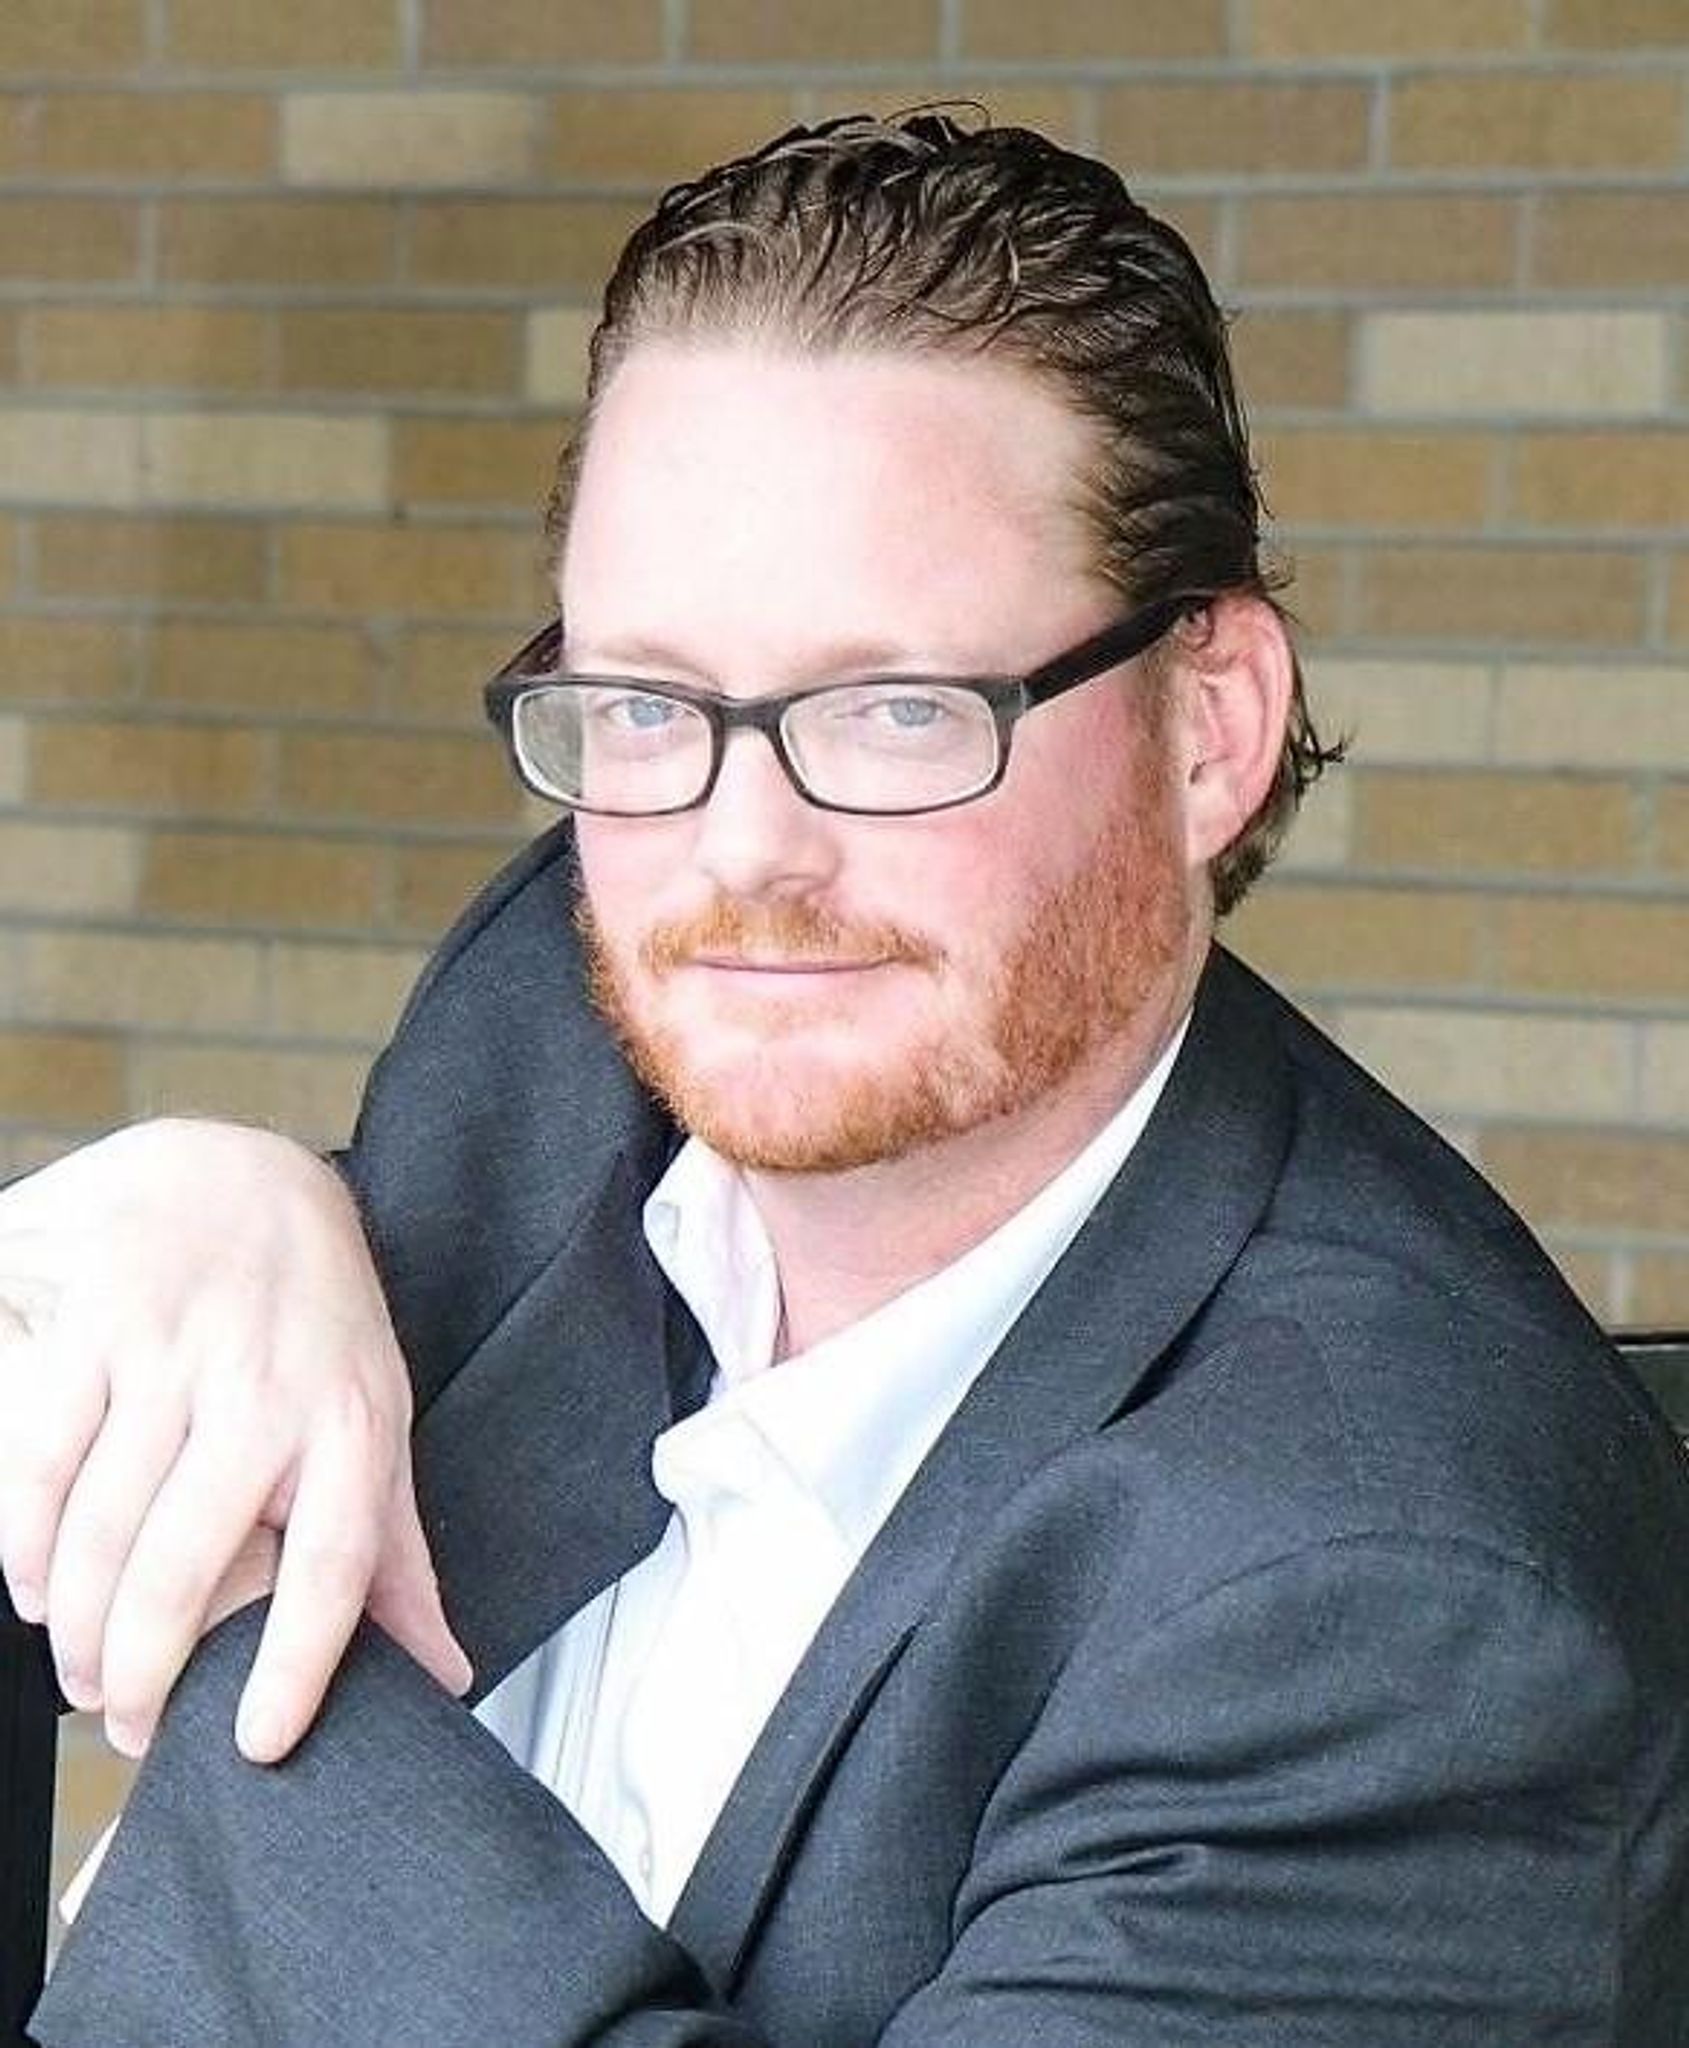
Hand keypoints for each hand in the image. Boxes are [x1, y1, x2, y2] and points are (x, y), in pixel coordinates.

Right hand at [0, 1119, 470, 1761]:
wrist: (241, 1175)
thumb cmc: (315, 1319)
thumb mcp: (377, 1419)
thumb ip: (397, 1553)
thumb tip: (444, 1671)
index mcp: (354, 1421)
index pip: (337, 1563)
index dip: (300, 1665)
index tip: (258, 1746)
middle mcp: (269, 1388)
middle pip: (187, 1568)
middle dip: (146, 1675)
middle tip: (132, 1723)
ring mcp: (177, 1353)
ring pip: (104, 1530)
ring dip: (80, 1629)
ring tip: (85, 1671)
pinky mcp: (97, 1324)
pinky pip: (42, 1462)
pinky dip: (27, 1546)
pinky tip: (37, 1587)